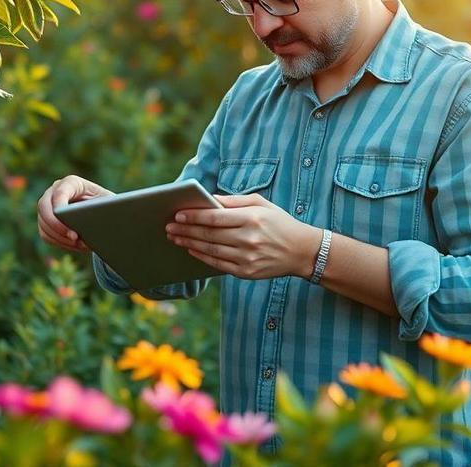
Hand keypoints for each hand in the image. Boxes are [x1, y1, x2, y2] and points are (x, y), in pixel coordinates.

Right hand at [36, 175, 114, 252]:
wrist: (101, 211)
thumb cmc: (106, 204)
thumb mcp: (108, 202)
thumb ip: (103, 206)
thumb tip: (101, 217)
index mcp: (71, 183)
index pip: (60, 193)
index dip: (60, 207)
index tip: (68, 220)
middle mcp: (54, 192)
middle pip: (44, 207)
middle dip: (57, 226)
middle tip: (74, 238)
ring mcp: (47, 206)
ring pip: (43, 224)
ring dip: (60, 237)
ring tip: (80, 244)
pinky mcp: (45, 221)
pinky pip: (46, 234)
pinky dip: (59, 242)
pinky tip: (75, 246)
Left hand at [165, 193, 320, 279]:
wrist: (301, 251)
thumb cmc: (279, 222)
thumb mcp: (261, 203)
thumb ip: (234, 201)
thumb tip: (208, 198)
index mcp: (251, 218)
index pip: (215, 217)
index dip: (193, 216)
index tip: (177, 214)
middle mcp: (248, 239)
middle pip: (209, 234)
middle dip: (186, 230)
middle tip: (169, 227)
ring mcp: (247, 257)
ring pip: (211, 250)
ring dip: (189, 243)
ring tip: (175, 238)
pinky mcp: (247, 272)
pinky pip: (218, 264)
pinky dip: (202, 257)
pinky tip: (191, 250)